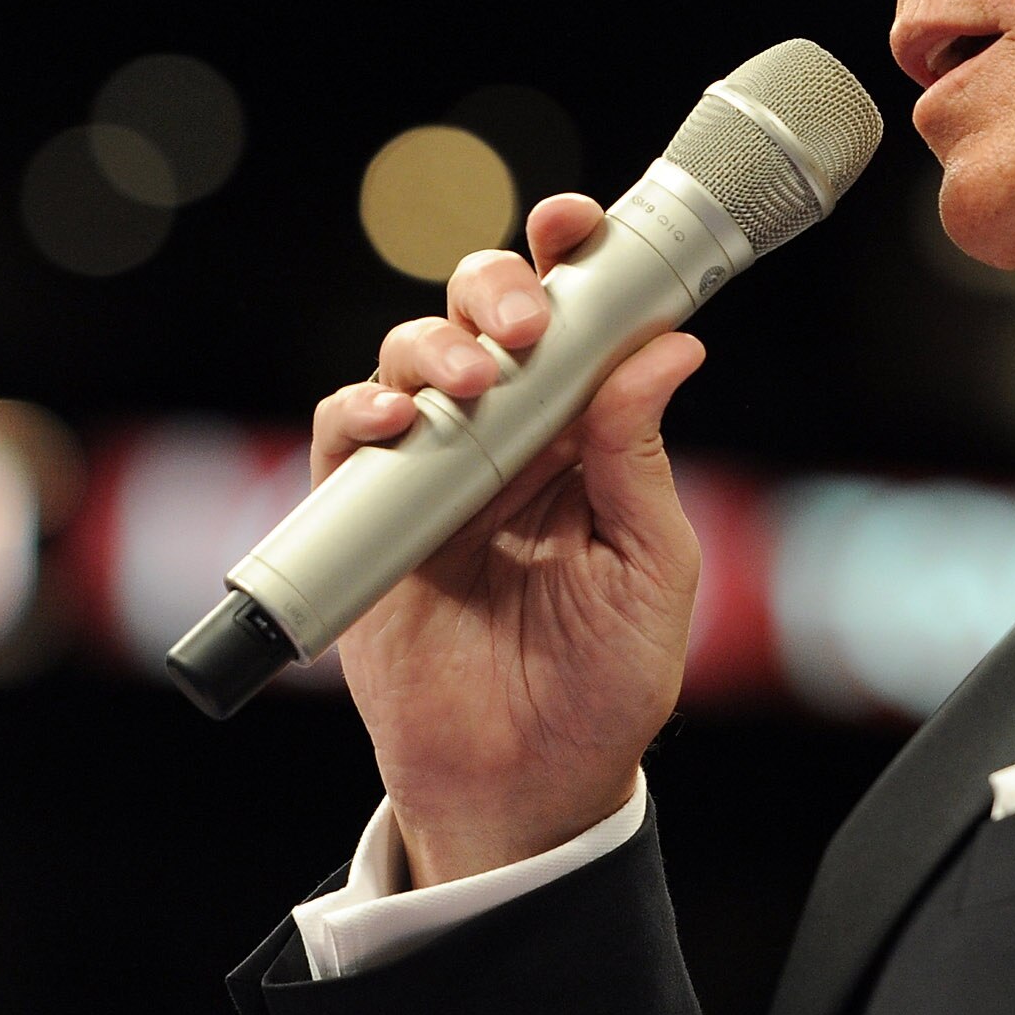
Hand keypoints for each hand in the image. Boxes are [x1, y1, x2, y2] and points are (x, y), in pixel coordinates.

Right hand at [317, 193, 706, 887]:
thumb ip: (639, 458)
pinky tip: (397, 424)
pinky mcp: (366, 519)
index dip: (573, 259)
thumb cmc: (602, 687)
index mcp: (585, 438)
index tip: (577, 225)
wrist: (524, 789)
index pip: (577, 323)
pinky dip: (362, 412)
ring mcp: (432, 473)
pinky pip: (346, 437)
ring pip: (412, 358)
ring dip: (437, 348)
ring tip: (474, 389)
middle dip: (498, 290)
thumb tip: (668, 349)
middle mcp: (506, 439)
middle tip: (527, 327)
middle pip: (484, 315)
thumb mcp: (648, 570)